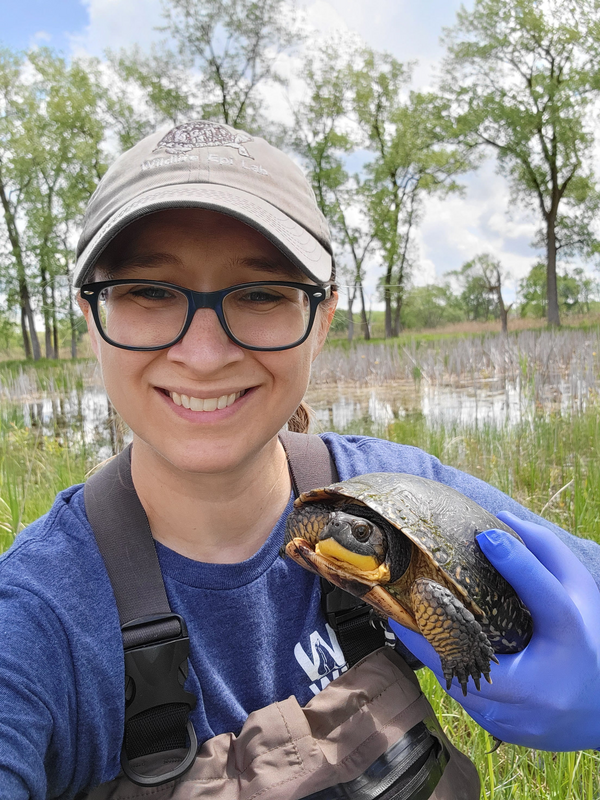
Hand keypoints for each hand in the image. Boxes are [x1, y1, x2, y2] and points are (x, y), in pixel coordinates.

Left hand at [389, 511, 599, 750]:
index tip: (485, 535)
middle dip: (437, 626)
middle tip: (408, 595)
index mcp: (573, 640)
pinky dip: (445, 667)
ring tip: (404, 615)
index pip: (546, 596)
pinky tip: (429, 643)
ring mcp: (522, 716)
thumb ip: (544, 553)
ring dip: (431, 648)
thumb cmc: (585, 640)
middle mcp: (549, 684)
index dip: (517, 563)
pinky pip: (462, 695)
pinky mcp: (501, 729)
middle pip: (482, 654)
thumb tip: (500, 520)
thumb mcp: (576, 592)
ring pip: (460, 680)